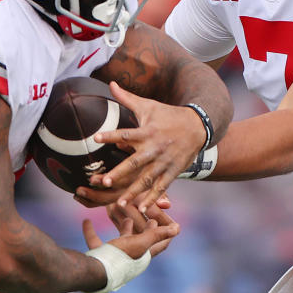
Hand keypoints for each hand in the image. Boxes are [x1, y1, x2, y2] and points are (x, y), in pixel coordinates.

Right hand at [81, 206, 178, 260]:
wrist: (95, 272)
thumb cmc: (121, 257)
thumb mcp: (141, 243)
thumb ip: (157, 235)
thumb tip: (178, 228)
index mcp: (143, 255)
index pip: (159, 245)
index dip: (166, 236)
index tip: (174, 226)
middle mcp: (130, 257)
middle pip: (140, 241)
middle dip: (144, 230)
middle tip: (149, 218)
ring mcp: (114, 257)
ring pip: (120, 240)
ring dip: (123, 229)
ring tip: (126, 218)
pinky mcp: (98, 255)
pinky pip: (95, 241)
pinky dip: (91, 231)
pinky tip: (86, 221)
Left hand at [88, 81, 205, 212]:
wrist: (198, 125)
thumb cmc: (167, 115)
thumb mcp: (148, 106)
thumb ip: (127, 98)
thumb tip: (110, 83)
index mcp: (146, 132)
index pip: (126, 133)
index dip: (111, 135)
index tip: (95, 138)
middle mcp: (155, 148)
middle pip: (136, 162)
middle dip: (120, 172)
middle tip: (104, 181)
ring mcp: (165, 161)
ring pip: (148, 179)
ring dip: (134, 191)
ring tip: (120, 203)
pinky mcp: (173, 171)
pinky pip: (162, 187)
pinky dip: (153, 198)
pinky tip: (142, 209)